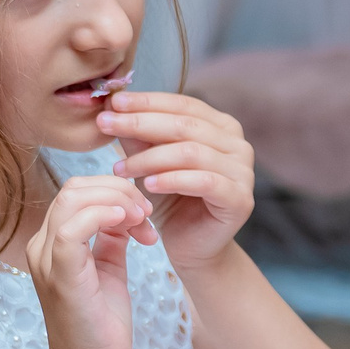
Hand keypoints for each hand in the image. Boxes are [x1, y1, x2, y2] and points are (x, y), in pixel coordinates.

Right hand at [26, 174, 150, 348]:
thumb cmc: (101, 322)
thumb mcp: (109, 268)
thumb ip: (111, 237)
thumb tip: (124, 212)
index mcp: (53, 242)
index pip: (77, 191)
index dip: (114, 191)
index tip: (144, 215)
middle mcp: (43, 246)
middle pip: (75, 187)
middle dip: (119, 190)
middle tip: (147, 214)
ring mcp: (47, 260)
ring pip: (73, 199)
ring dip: (116, 200)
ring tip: (142, 221)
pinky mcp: (61, 276)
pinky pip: (73, 228)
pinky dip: (103, 216)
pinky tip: (129, 224)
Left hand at [94, 91, 255, 268]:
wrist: (191, 247)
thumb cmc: (172, 201)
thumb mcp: (150, 162)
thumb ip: (139, 135)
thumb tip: (113, 104)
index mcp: (221, 127)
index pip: (183, 104)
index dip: (147, 101)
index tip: (112, 102)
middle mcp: (238, 144)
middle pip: (185, 125)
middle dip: (141, 123)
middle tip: (106, 124)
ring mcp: (243, 172)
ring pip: (191, 152)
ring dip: (149, 158)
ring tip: (120, 168)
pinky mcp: (240, 199)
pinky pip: (204, 182)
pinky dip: (172, 180)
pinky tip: (147, 185)